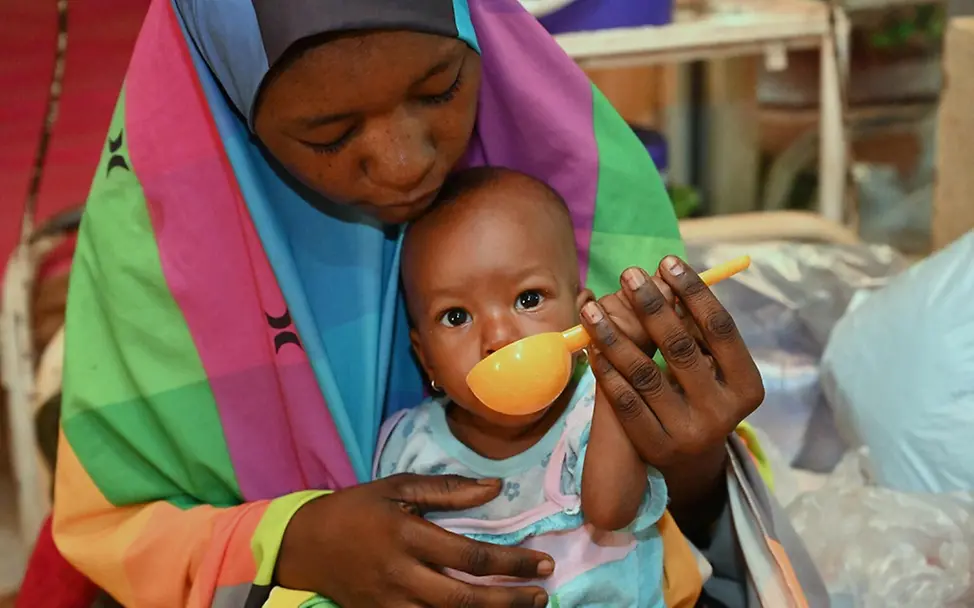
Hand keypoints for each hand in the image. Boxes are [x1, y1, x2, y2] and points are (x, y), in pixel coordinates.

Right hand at [277, 474, 552, 606]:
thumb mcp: (397, 486)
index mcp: (408, 536)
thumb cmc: (357, 509)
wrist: (305, 545)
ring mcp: (391, 602)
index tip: (542, 563)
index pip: (470, 556)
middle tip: (542, 595)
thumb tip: (495, 488)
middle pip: (465, 598)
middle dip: (509, 600)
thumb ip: (448, 490)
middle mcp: (402, 574)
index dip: (512, 563)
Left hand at [579, 255, 763, 472]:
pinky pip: (625, 401)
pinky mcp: (655, 446)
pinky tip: (592, 346)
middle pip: (681, 347)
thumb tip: (667, 278)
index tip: (668, 263)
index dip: (694, 292)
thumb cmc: (699, 394)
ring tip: (592, 307)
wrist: (689, 460)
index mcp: (746, 386)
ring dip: (614, 335)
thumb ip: (695, 331)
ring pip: (644, 374)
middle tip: (628, 274)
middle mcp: (722, 412)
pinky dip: (606, 370)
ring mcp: (687, 433)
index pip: (720, 329)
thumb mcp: (711, 368)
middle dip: (651, 306)